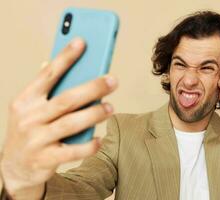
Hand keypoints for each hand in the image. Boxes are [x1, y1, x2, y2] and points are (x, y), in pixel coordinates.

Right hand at [0, 38, 117, 198]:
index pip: (48, 74)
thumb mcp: (29, 108)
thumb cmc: (28, 131)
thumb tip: (52, 62)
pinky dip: (88, 146)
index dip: (66, 57)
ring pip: (70, 123)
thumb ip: (43, 88)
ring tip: (110, 107)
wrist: (13, 167)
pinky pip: (71, 151)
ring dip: (94, 114)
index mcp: (26, 100)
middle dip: (92, 88)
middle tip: (112, 80)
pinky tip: (99, 139)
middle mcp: (29, 118)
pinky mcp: (45, 159)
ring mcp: (36, 139)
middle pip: (66, 99)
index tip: (82, 42)